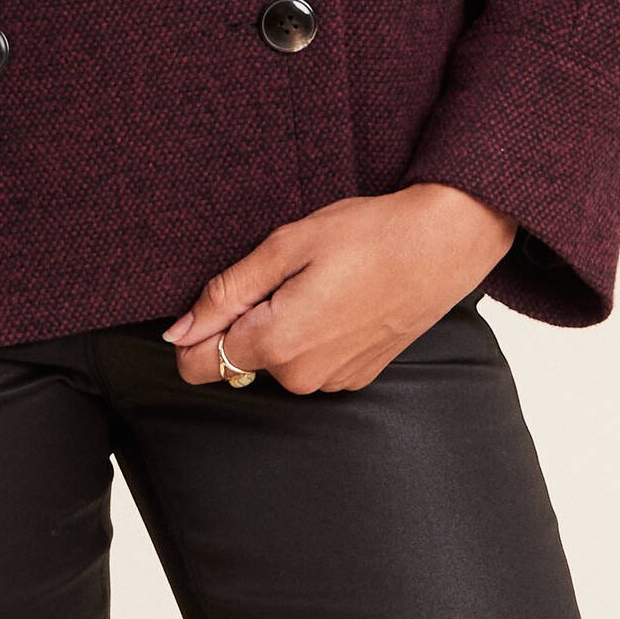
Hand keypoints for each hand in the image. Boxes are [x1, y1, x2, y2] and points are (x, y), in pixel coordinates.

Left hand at [158, 183, 516, 393]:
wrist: (442, 245)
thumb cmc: (366, 235)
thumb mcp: (285, 247)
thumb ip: (225, 293)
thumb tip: (177, 332)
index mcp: (277, 344)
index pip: (198, 364)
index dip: (194, 329)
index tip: (218, 296)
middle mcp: (301, 377)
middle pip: (238, 358)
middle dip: (246, 319)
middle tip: (286, 273)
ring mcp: (332, 383)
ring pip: (276, 360)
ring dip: (281, 326)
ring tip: (319, 282)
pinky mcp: (356, 378)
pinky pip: (309, 362)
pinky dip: (312, 334)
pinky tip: (339, 299)